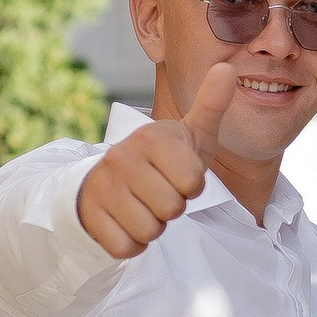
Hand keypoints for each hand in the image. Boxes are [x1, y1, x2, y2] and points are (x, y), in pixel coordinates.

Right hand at [75, 60, 244, 259]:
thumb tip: (227, 68)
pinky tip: (127, 222)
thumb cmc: (160, 159)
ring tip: (144, 205)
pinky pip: (126, 248)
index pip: (193, 183)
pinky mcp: (89, 216)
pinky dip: (132, 243)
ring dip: (153, 226)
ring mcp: (102, 187)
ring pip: (149, 231)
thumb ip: (211, 104)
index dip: (192, 185)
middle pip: (172, 209)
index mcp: (150, 137)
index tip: (178, 173)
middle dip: (172, 207)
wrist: (106, 179)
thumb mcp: (189, 132)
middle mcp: (121, 158)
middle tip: (159, 191)